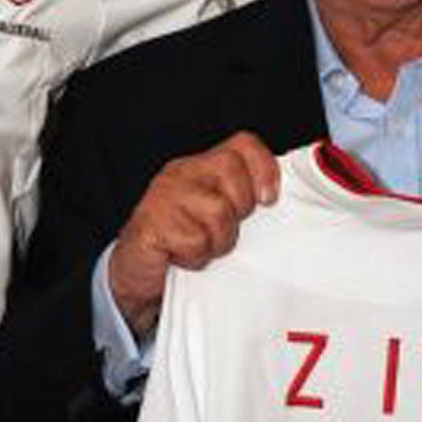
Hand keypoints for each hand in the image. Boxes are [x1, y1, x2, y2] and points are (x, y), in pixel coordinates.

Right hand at [107, 131, 279, 335]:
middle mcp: (181, 174)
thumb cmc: (183, 246)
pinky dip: (194, 257)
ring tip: (202, 247)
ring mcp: (164, 196)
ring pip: (218, 209)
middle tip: (223, 230)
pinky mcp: (151, 223)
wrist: (136, 276)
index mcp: (201, 168)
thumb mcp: (218, 218)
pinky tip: (182, 257)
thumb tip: (285, 201)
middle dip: (239, 208)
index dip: (263, 168)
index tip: (269, 199)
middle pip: (231, 170)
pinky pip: (194, 240)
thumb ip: (243, 202)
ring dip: (217, 240)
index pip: (242, 145)